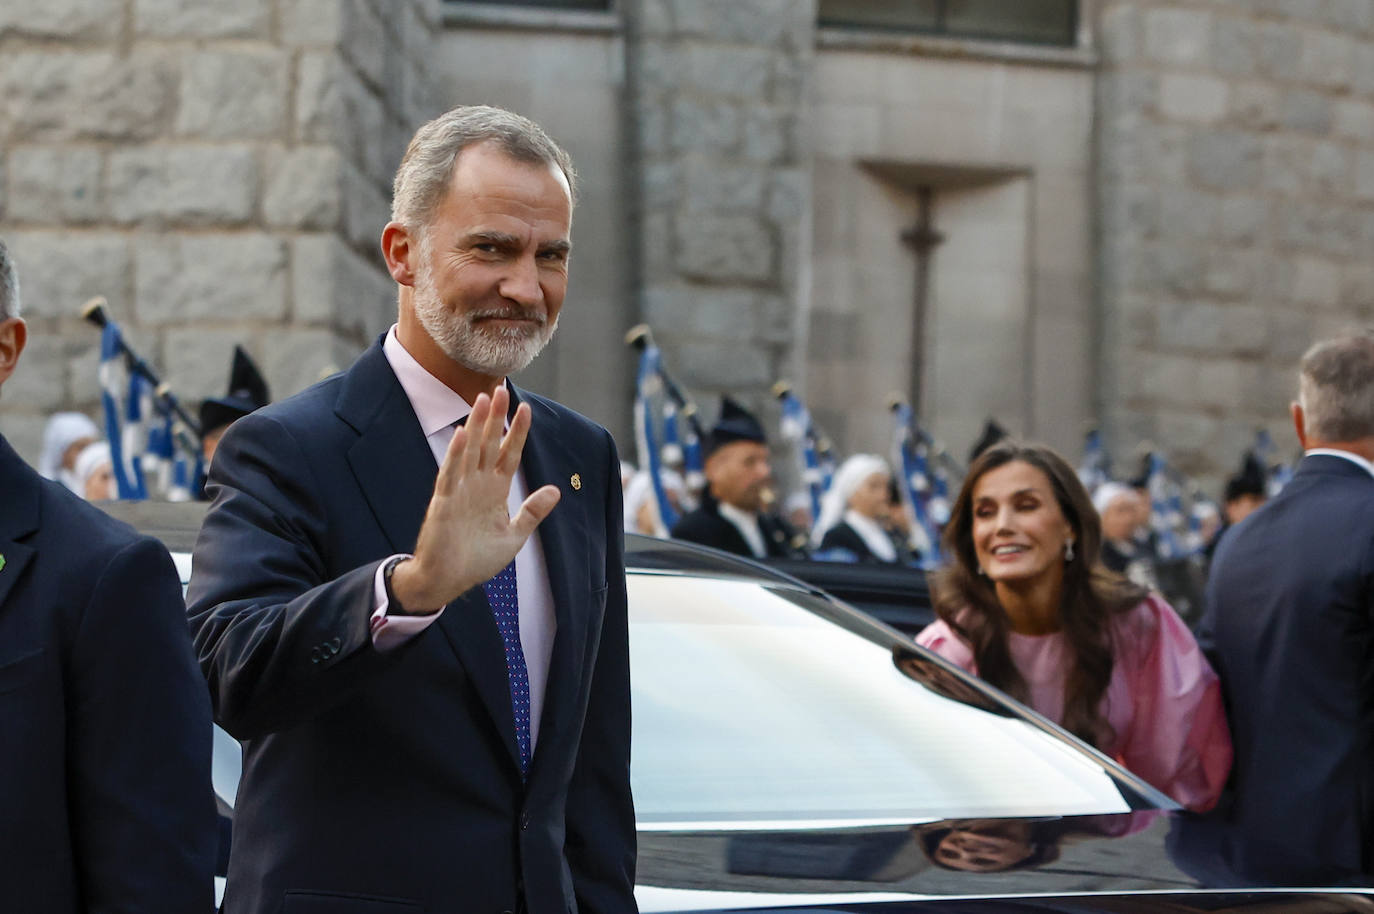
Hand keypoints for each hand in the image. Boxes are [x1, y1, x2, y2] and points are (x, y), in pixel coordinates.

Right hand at [390, 386, 560, 611]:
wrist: (447, 581)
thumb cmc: (476, 561)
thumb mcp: (514, 536)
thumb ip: (533, 512)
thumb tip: (557, 490)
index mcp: (494, 491)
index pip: (508, 454)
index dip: (517, 433)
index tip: (526, 410)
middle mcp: (477, 485)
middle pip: (488, 444)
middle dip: (495, 418)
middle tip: (500, 389)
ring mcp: (460, 491)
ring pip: (469, 451)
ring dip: (475, 426)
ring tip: (482, 400)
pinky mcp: (444, 502)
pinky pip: (450, 474)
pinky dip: (456, 454)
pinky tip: (462, 434)